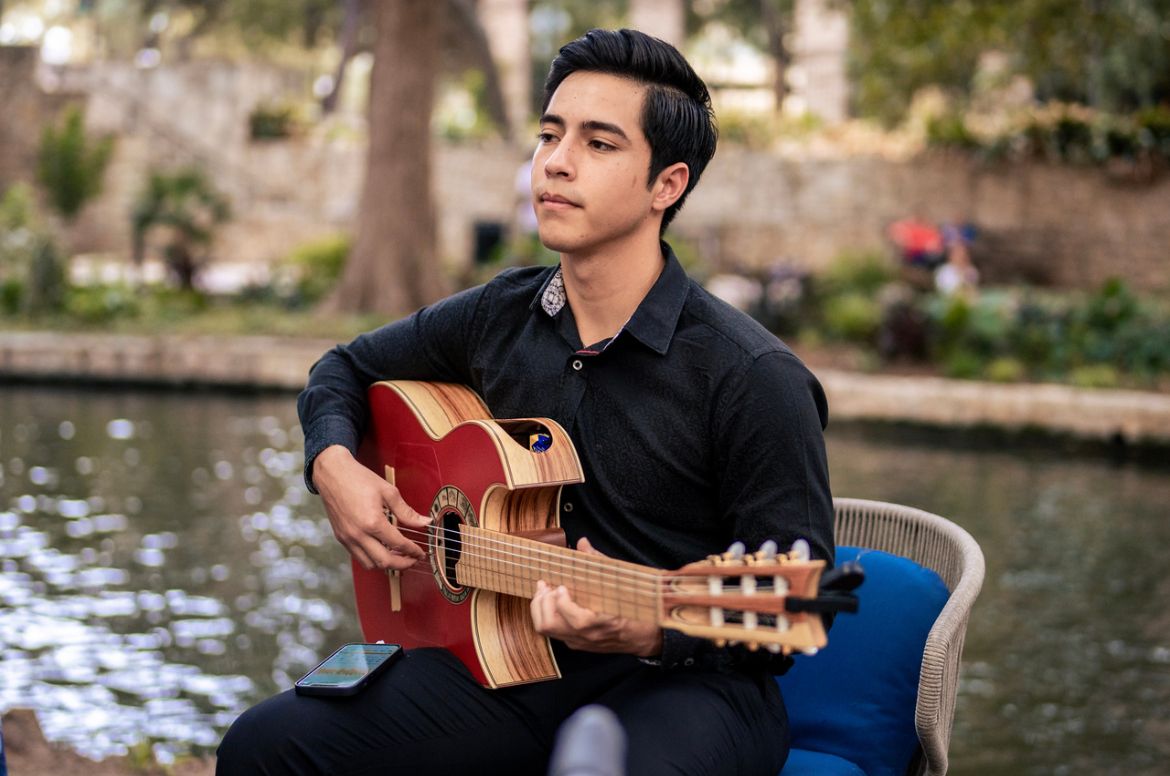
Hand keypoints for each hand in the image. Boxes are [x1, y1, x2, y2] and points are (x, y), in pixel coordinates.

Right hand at [312, 445, 431, 570]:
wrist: (332, 474)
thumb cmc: (358, 479)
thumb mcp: (388, 492)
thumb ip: (406, 511)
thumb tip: (425, 522)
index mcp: (372, 522)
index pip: (398, 544)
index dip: (413, 551)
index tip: (420, 553)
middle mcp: (358, 534)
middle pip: (384, 562)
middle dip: (403, 564)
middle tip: (413, 560)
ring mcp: (347, 538)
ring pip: (370, 564)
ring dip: (386, 564)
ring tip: (398, 556)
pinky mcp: (341, 538)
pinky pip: (358, 556)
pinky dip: (372, 558)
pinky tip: (382, 549)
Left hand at [530, 537, 662, 656]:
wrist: (645, 636)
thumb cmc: (636, 608)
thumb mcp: (622, 582)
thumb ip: (599, 562)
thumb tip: (582, 543)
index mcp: (604, 622)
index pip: (576, 620)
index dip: (563, 602)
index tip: (562, 585)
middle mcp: (588, 636)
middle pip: (550, 625)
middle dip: (542, 601)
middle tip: (545, 584)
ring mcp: (579, 641)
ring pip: (545, 630)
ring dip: (539, 608)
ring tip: (545, 591)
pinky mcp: (575, 643)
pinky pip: (552, 631)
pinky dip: (545, 614)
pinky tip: (551, 600)